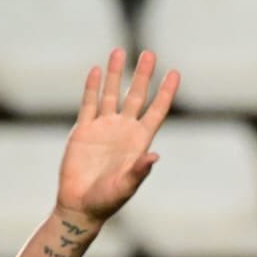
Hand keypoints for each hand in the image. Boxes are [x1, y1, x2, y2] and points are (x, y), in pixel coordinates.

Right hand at [57, 48, 177, 224]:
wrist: (81, 205)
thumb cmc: (108, 200)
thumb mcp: (127, 186)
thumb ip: (140, 171)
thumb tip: (154, 156)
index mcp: (139, 142)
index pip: (156, 111)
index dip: (166, 92)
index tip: (175, 73)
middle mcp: (124, 131)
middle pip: (136, 96)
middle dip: (143, 75)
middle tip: (150, 53)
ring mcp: (103, 128)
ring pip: (111, 94)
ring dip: (115, 73)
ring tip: (119, 51)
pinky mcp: (83, 130)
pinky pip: (88, 104)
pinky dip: (91, 87)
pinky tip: (96, 70)